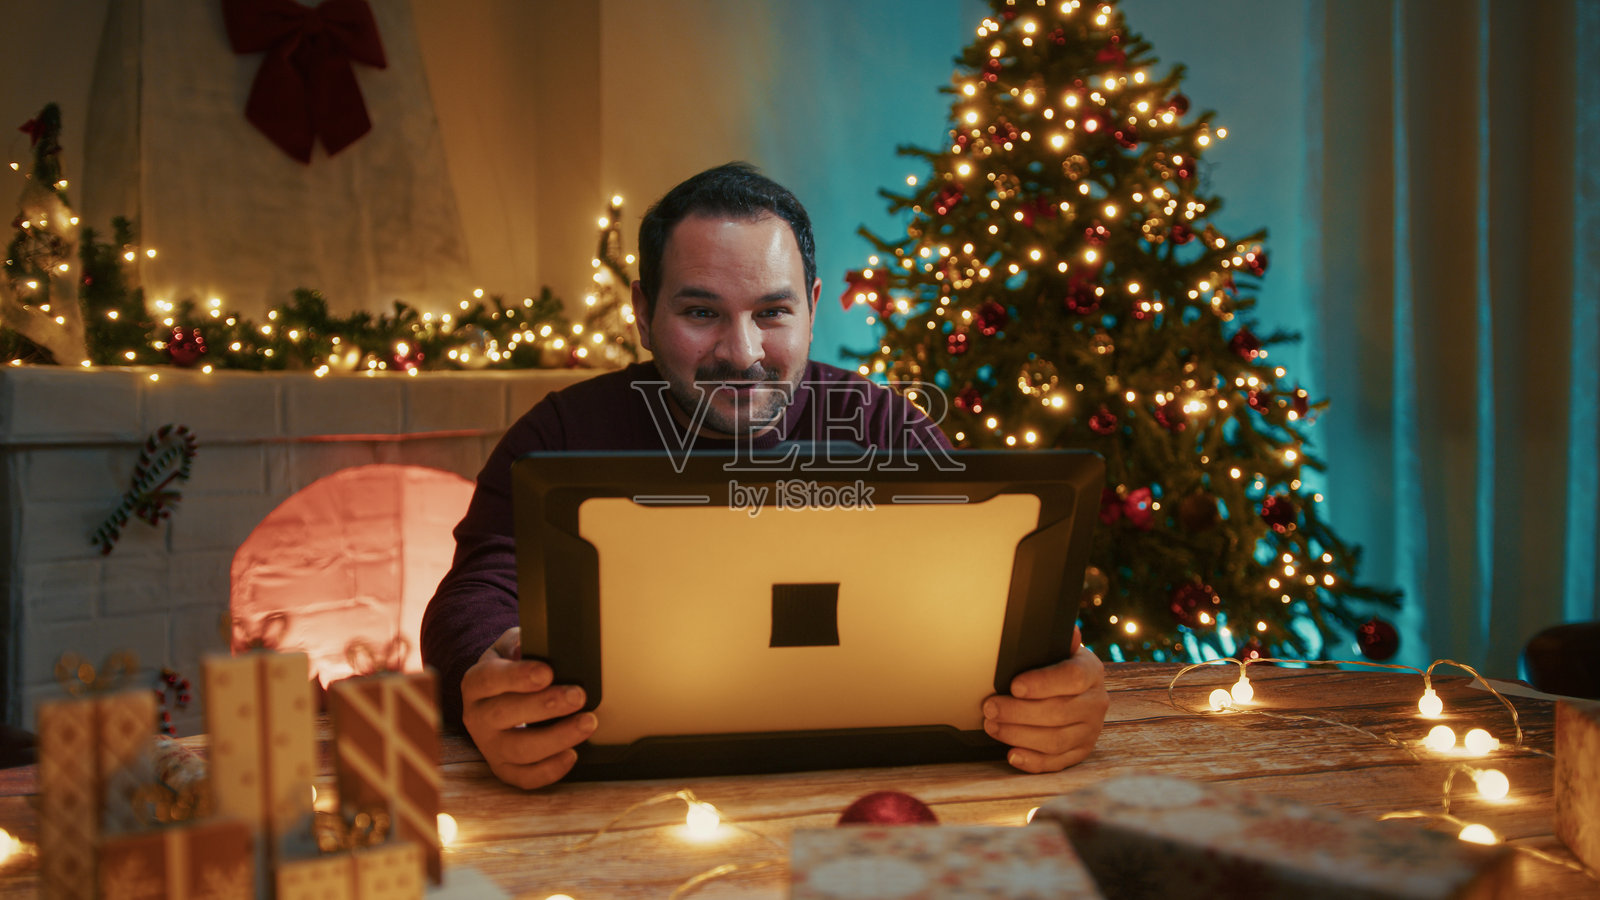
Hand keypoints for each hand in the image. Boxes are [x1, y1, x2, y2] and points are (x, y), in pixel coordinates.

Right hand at [460, 627, 597, 788]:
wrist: (500, 698)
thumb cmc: (512, 670)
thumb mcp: (511, 647)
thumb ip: (519, 642)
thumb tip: (527, 646)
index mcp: (476, 684)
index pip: (490, 679)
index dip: (518, 676)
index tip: (547, 672)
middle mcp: (476, 717)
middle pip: (504, 715)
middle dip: (545, 706)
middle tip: (578, 696)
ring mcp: (489, 746)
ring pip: (518, 749)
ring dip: (556, 738)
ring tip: (587, 723)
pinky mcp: (504, 768)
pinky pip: (524, 777)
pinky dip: (549, 770)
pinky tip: (572, 754)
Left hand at [982, 625, 1107, 772]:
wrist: (1078, 689)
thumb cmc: (1059, 666)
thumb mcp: (1060, 648)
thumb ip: (1059, 640)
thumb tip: (1069, 632)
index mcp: (1091, 671)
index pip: (1071, 678)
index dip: (1041, 683)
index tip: (1014, 686)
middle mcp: (1096, 703)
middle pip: (1058, 712)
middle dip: (1017, 712)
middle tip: (989, 707)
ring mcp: (1090, 730)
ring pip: (1055, 740)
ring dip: (1018, 735)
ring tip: (992, 726)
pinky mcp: (1080, 751)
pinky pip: (1057, 762)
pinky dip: (1032, 761)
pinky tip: (1012, 754)